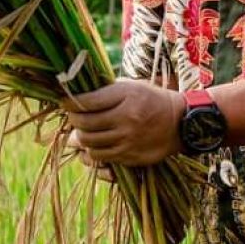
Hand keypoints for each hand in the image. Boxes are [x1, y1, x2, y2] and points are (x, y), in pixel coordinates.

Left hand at [61, 78, 184, 166]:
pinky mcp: (129, 156)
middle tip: (73, 116)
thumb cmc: (152, 100)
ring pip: (89, 143)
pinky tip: (93, 143)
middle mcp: (126, 118)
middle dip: (73, 120)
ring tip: (81, 131)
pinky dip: (91, 151)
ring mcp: (127, 139)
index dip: (70, 102)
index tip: (65, 101)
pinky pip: (100, 157)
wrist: (179, 123)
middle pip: (85, 123)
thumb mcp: (132, 86)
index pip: (87, 101)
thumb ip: (107, 89)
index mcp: (126, 95)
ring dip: (80, 137)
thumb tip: (78, 95)